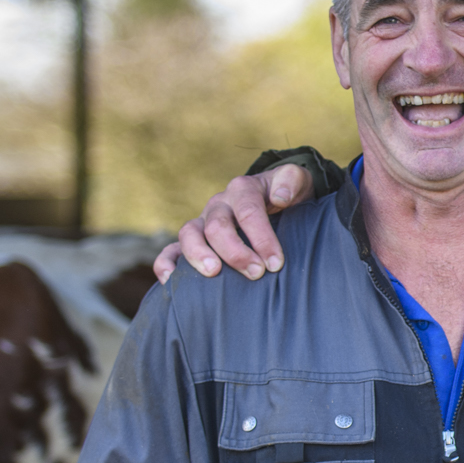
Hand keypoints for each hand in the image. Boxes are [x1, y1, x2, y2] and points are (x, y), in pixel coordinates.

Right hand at [152, 164, 316, 282]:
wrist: (277, 201)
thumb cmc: (289, 197)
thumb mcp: (298, 182)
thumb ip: (292, 181)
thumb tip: (280, 197)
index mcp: (243, 190)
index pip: (248, 211)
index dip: (261, 238)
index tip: (275, 264)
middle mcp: (219, 205)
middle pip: (217, 226)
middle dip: (236, 252)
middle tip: (256, 273)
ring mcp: (202, 222)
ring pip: (188, 234)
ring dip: (199, 255)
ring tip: (214, 273)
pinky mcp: (192, 241)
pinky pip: (170, 250)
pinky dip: (166, 264)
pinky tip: (171, 281)